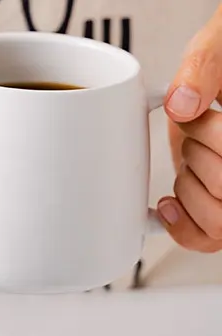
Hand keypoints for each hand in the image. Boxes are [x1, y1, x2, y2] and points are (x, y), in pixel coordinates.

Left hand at [160, 9, 221, 250]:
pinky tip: (169, 204)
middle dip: (196, 157)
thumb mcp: (218, 44)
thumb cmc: (221, 64)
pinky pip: (209, 241)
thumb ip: (205, 67)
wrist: (215, 85)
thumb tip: (181, 106)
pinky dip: (181, 228)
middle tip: (192, 133)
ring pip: (220, 223)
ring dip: (189, 190)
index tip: (195, 115)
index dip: (210, 132)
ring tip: (188, 161)